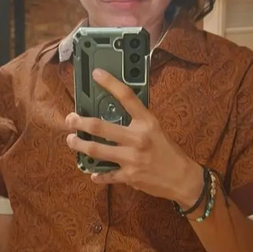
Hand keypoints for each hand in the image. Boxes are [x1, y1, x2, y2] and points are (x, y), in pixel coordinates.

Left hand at [65, 69, 203, 207]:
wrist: (182, 178)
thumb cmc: (168, 151)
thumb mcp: (156, 129)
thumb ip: (137, 122)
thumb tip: (115, 113)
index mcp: (147, 122)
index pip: (127, 96)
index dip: (110, 83)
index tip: (96, 73)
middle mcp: (138, 138)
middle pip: (101, 127)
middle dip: (81, 123)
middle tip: (70, 119)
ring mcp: (132, 158)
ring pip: (97, 150)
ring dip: (80, 145)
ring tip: (71, 140)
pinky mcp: (129, 176)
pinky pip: (106, 175)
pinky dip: (97, 175)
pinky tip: (91, 173)